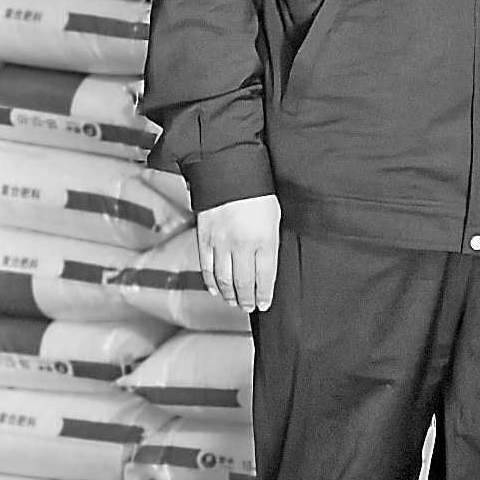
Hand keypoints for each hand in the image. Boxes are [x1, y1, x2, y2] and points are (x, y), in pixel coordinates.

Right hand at [195, 194, 280, 313]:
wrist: (228, 171)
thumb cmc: (258, 191)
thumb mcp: (275, 216)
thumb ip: (272, 242)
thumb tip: (270, 265)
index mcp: (264, 239)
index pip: (265, 277)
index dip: (264, 295)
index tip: (265, 304)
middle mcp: (242, 245)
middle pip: (244, 283)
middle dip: (247, 299)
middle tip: (249, 307)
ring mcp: (221, 243)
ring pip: (224, 279)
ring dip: (230, 295)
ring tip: (235, 302)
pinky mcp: (205, 239)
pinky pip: (207, 268)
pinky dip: (211, 283)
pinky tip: (216, 290)